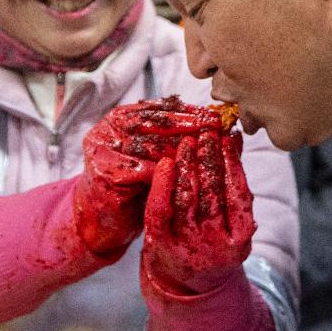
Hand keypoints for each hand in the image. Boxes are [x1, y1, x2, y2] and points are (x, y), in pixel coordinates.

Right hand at [74, 97, 223, 256]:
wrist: (106, 222)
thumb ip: (189, 140)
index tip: (215, 114)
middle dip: (188, 124)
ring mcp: (103, 148)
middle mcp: (108, 128)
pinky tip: (191, 172)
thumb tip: (227, 128)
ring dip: (182, 145)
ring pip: (151, 144)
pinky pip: (144, 170)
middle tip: (214, 125)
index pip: (160, 108)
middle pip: (155, 122)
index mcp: (121, 117)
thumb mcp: (163, 158)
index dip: (189, 111)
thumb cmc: (137, 188)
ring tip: (208, 146)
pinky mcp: (105, 171)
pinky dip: (168, 171)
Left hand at [142, 130, 255, 294]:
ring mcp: (187, 246)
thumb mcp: (234, 219)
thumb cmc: (215, 240)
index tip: (226, 138)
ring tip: (187, 142)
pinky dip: (162, 184)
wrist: (191, 284)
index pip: (238, 194)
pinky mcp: (160, 244)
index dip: (232, 163)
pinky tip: (166, 163)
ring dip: (186, 165)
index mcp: (240, 238)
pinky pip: (160, 209)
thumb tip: (234, 138)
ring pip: (186, 198)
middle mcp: (215, 244)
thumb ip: (234, 180)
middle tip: (204, 132)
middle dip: (208, 158)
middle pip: (211, 193)